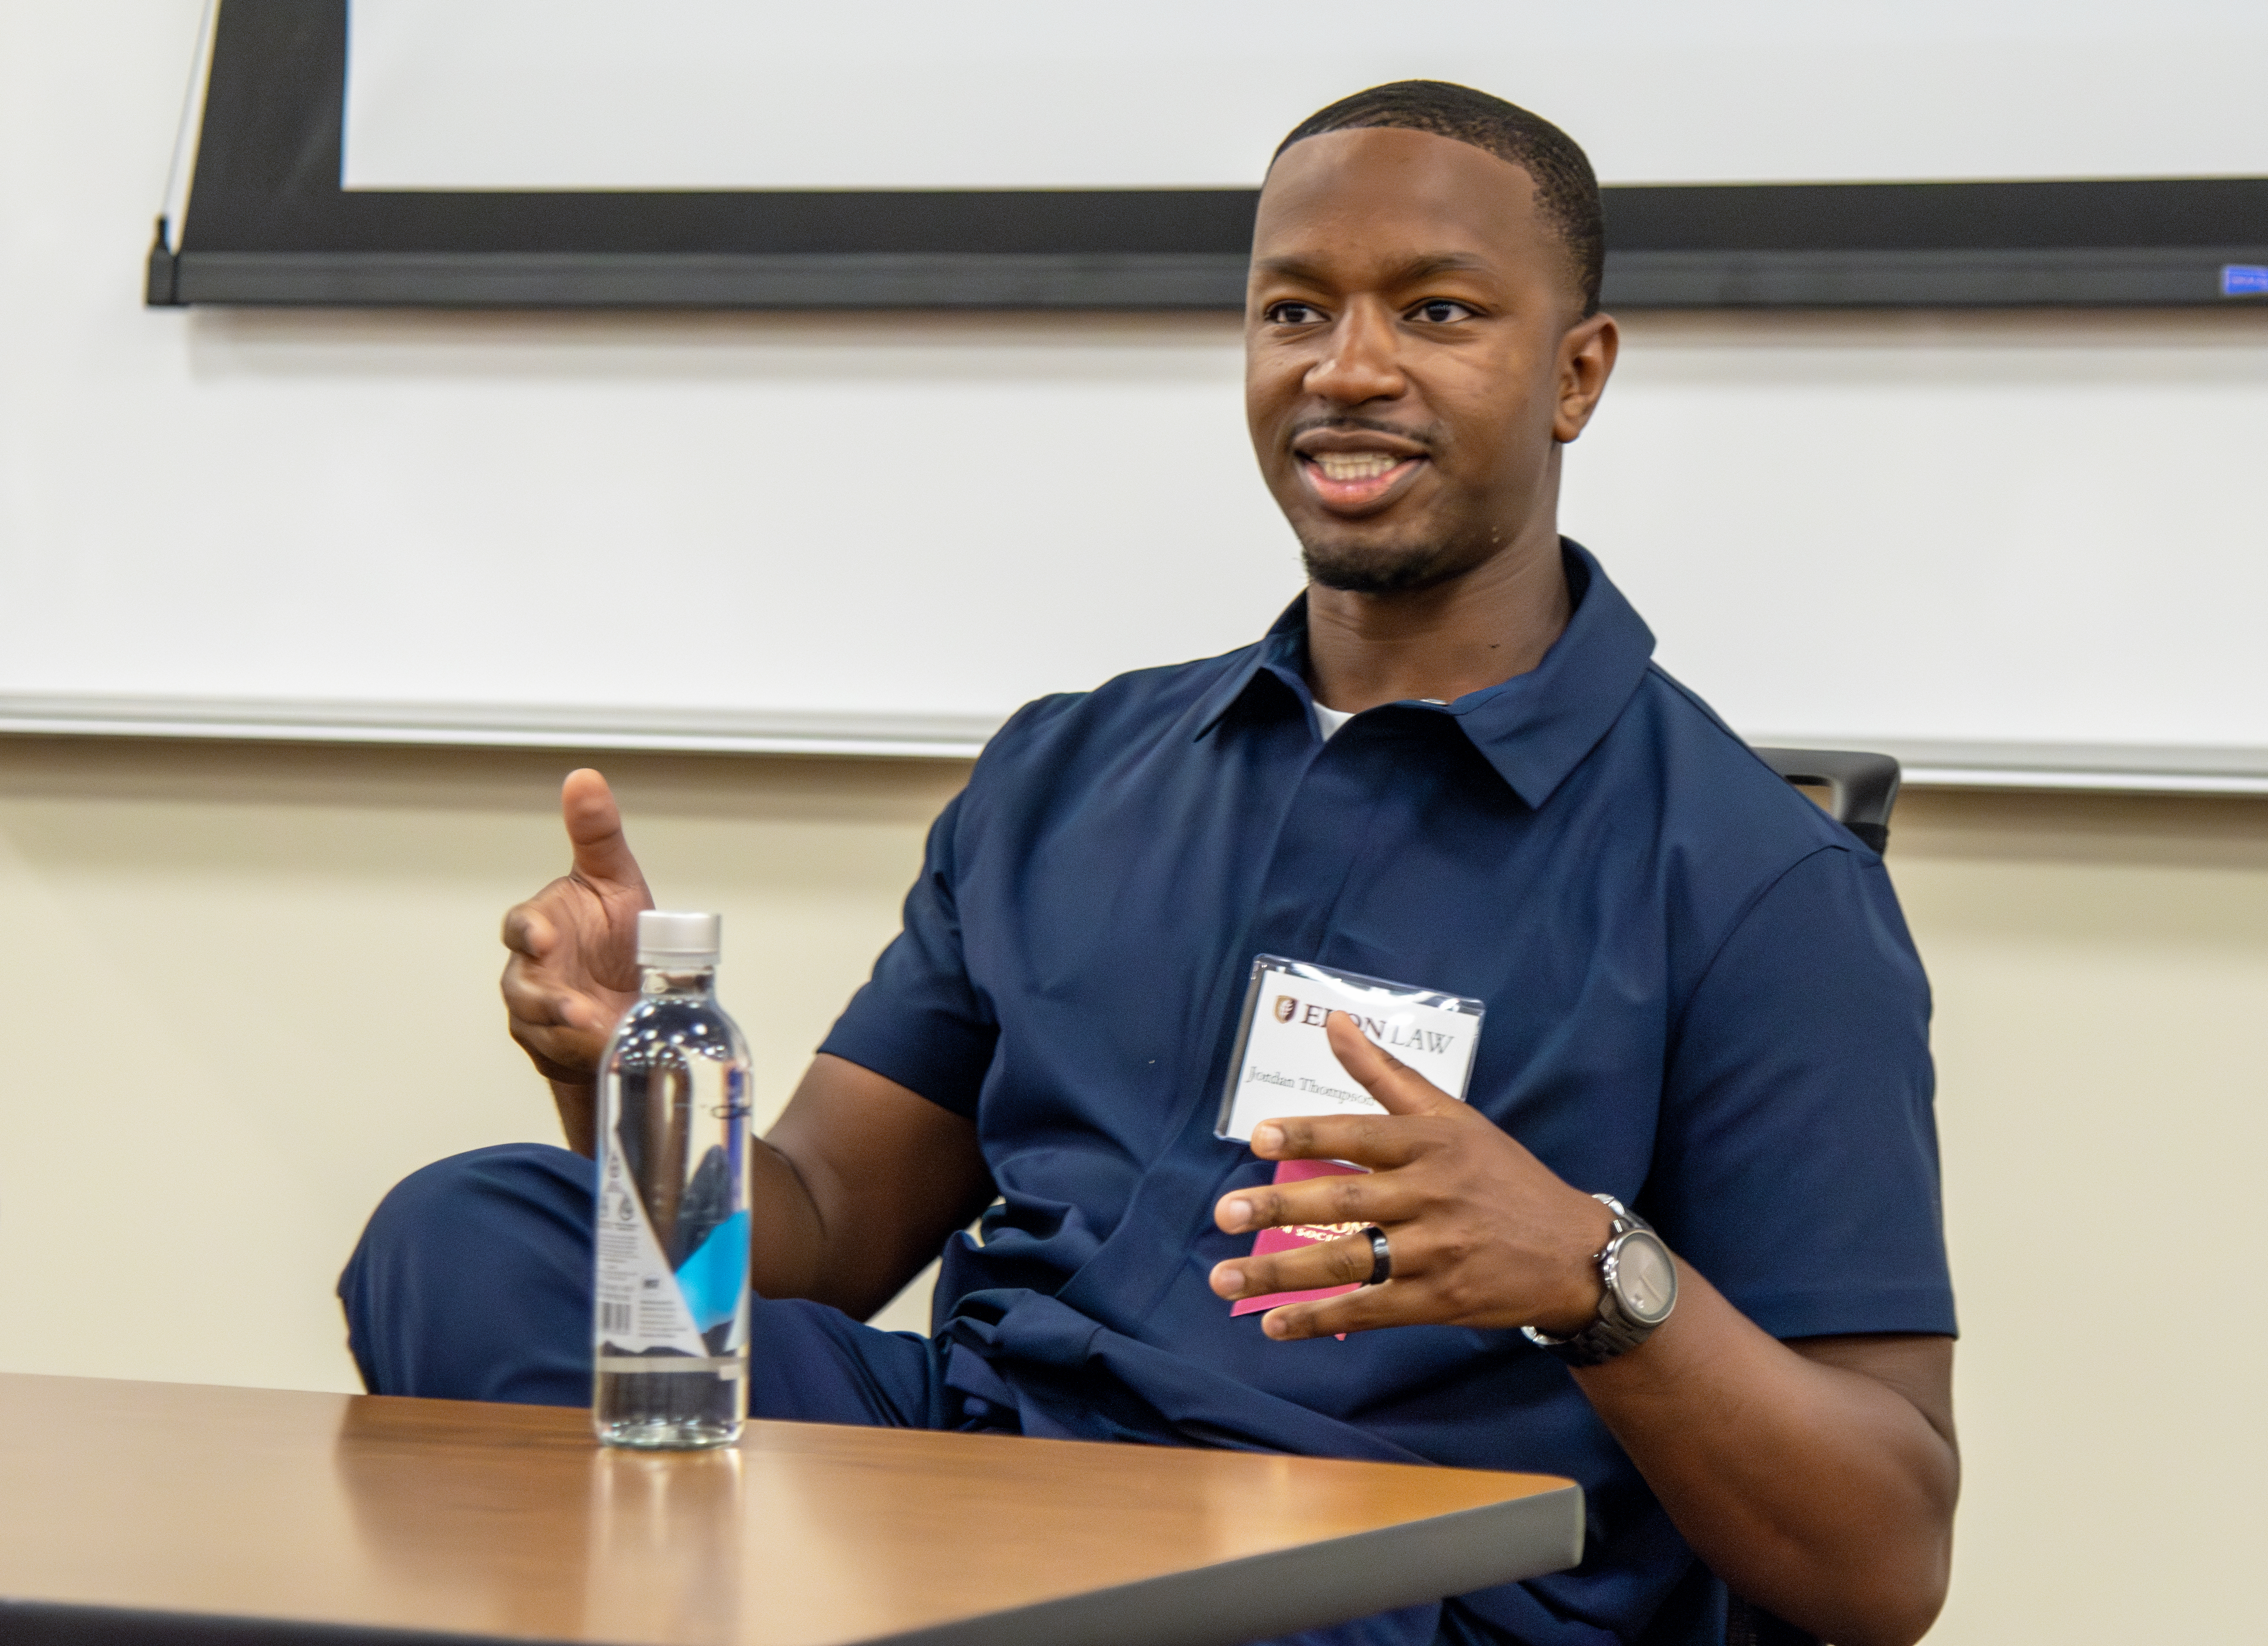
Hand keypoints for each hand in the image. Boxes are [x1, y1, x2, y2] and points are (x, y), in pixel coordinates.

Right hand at [500, 769, 652, 1091]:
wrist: (633, 993)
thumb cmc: (616, 931)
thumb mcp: (616, 880)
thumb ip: (598, 833)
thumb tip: (584, 777)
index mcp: (542, 926)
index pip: (521, 925)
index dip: (528, 931)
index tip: (543, 937)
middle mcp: (531, 970)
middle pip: (522, 986)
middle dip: (544, 998)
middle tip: (575, 1008)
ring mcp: (538, 1013)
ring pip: (537, 1025)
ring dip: (564, 1030)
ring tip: (596, 1030)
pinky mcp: (553, 1047)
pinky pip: (557, 1054)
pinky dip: (580, 1052)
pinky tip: (604, 1048)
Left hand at [1209, 1012, 1617, 1341]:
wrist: (1573, 1253)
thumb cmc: (1504, 1176)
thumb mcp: (1454, 1117)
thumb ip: (1388, 1074)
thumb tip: (1333, 1021)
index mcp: (1433, 1143)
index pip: (1361, 1135)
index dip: (1309, 1134)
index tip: (1258, 1138)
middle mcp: (1432, 1194)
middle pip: (1346, 1199)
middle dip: (1280, 1207)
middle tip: (1224, 1214)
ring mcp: (1435, 1252)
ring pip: (1349, 1260)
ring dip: (1282, 1272)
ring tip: (1223, 1277)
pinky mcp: (1438, 1301)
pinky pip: (1369, 1310)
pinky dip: (1319, 1319)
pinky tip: (1273, 1324)